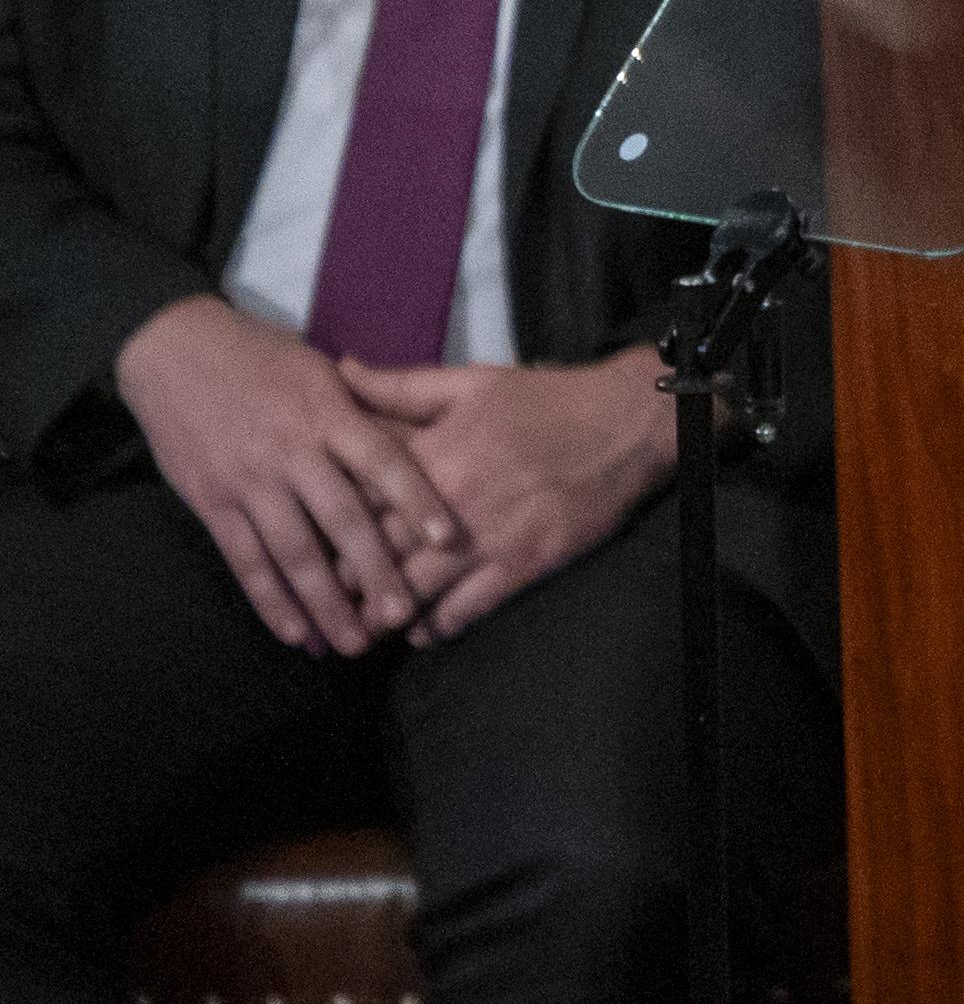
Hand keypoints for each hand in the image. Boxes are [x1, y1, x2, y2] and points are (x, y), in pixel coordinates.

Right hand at [111, 298, 461, 656]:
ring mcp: (248, 481)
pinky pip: (245, 560)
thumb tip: (423, 439)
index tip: (449, 539)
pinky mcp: (211, 502)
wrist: (171, 349)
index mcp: (328, 414)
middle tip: (404, 615)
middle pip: (342, 520)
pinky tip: (296, 633)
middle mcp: (291, 452)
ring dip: (326, 603)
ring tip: (356, 642)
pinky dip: (271, 600)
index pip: (383, 462)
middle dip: (375, 572)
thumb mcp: (321, 370)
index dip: (417, 501)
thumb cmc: (262, 357)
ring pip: (294, 552)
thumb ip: (367, 408)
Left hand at [339, 357, 676, 642]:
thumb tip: (342, 370)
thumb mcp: (470, 383)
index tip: (296, 540)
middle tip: (315, 601)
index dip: (323, 523)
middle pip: (376, 553)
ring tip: (356, 629)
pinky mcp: (524, 563)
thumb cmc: (547, 401)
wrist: (626, 424)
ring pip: (416, 589)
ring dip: (381, 613)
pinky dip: (438, 625)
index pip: (358, 498)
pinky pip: (469, 607)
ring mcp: (489, 539)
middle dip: (340, 581)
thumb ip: (400, 386)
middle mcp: (452, 504)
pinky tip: (421, 634)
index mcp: (433, 455)